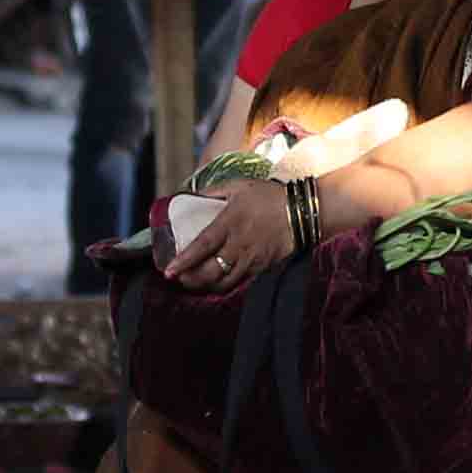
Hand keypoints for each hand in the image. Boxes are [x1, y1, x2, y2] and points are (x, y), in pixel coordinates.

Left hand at [162, 175, 298, 292]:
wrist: (302, 211)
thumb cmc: (268, 196)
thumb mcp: (237, 186)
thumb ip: (211, 192)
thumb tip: (190, 196)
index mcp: (229, 224)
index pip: (201, 247)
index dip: (183, 261)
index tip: (169, 271)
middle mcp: (238, 245)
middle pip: (209, 272)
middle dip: (190, 280)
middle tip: (178, 279)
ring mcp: (251, 259)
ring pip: (223, 283)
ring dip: (205, 286)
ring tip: (194, 283)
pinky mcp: (262, 268)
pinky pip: (239, 283)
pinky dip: (224, 286)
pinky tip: (216, 283)